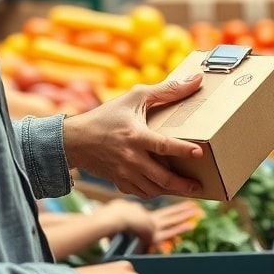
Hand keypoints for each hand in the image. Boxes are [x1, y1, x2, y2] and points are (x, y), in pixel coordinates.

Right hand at [62, 77, 204, 198]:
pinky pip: (141, 194)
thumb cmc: (106, 116)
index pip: (164, 146)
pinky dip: (154, 193)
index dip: (183, 149)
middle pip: (162, 178)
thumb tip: (196, 79)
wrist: (74, 140)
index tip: (200, 153)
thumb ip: (168, 89)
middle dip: (182, 185)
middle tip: (199, 186)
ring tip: (186, 189)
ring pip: (153, 190)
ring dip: (170, 191)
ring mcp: (124, 173)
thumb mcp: (135, 96)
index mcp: (136, 136)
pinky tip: (163, 188)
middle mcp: (131, 158)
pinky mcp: (119, 182)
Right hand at [108, 199, 200, 248]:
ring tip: (196, 212)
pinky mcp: (154, 234)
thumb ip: (123, 229)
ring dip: (184, 216)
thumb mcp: (118, 225)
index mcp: (141, 216)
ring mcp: (152, 226)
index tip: (179, 207)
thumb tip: (119, 234)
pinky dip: (181, 228)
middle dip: (180, 210)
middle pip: (168, 214)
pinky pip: (170, 231)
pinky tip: (191, 225)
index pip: (159, 214)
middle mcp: (148, 220)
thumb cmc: (108, 224)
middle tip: (193, 205)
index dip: (170, 210)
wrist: (110, 220)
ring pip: (172, 220)